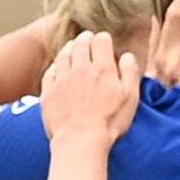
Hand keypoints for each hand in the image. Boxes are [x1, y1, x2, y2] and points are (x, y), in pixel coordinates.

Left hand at [41, 32, 140, 152]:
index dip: (104, 39)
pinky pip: (50, 71)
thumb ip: (130, 73)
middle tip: (88, 39)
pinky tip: (59, 68)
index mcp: (102, 68)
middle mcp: (81, 69)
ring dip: (69, 48)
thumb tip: (127, 56)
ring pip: (63, 54)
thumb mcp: (130, 98)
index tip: (105, 42)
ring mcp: (62, 80)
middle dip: (86, 38)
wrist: (80, 141)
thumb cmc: (109, 122)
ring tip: (73, 48)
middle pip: (80, 43)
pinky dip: (56, 66)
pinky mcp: (49, 92)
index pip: (101, 40)